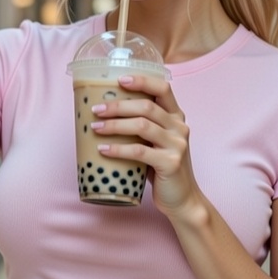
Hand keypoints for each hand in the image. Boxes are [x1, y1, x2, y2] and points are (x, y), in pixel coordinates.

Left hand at [89, 73, 199, 217]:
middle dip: (118, 106)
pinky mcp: (170, 163)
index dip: (141, 81)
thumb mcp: (156, 143)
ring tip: (95, 128)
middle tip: (96, 110)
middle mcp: (180, 127)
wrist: (182, 199)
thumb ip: (142, 128)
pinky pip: (139, 151)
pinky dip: (118, 149)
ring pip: (142, 126)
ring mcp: (177, 145)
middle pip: (146, 107)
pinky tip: (103, 149)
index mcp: (177, 117)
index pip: (163, 88)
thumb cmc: (161, 169)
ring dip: (115, 125)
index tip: (119, 80)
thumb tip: (104, 114)